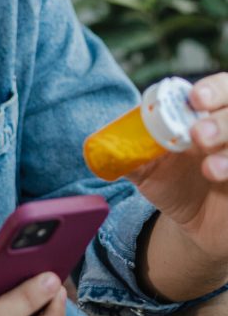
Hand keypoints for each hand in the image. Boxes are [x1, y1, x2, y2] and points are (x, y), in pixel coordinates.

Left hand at [130, 74, 227, 262]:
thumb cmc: (174, 186)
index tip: (195, 98)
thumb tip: (99, 147)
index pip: (221, 89)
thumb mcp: (147, 170)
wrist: (195, 226)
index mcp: (208, 116)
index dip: (213, 89)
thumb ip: (129, 154)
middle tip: (197, 134)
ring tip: (208, 169)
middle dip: (222, 120)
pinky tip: (218, 179)